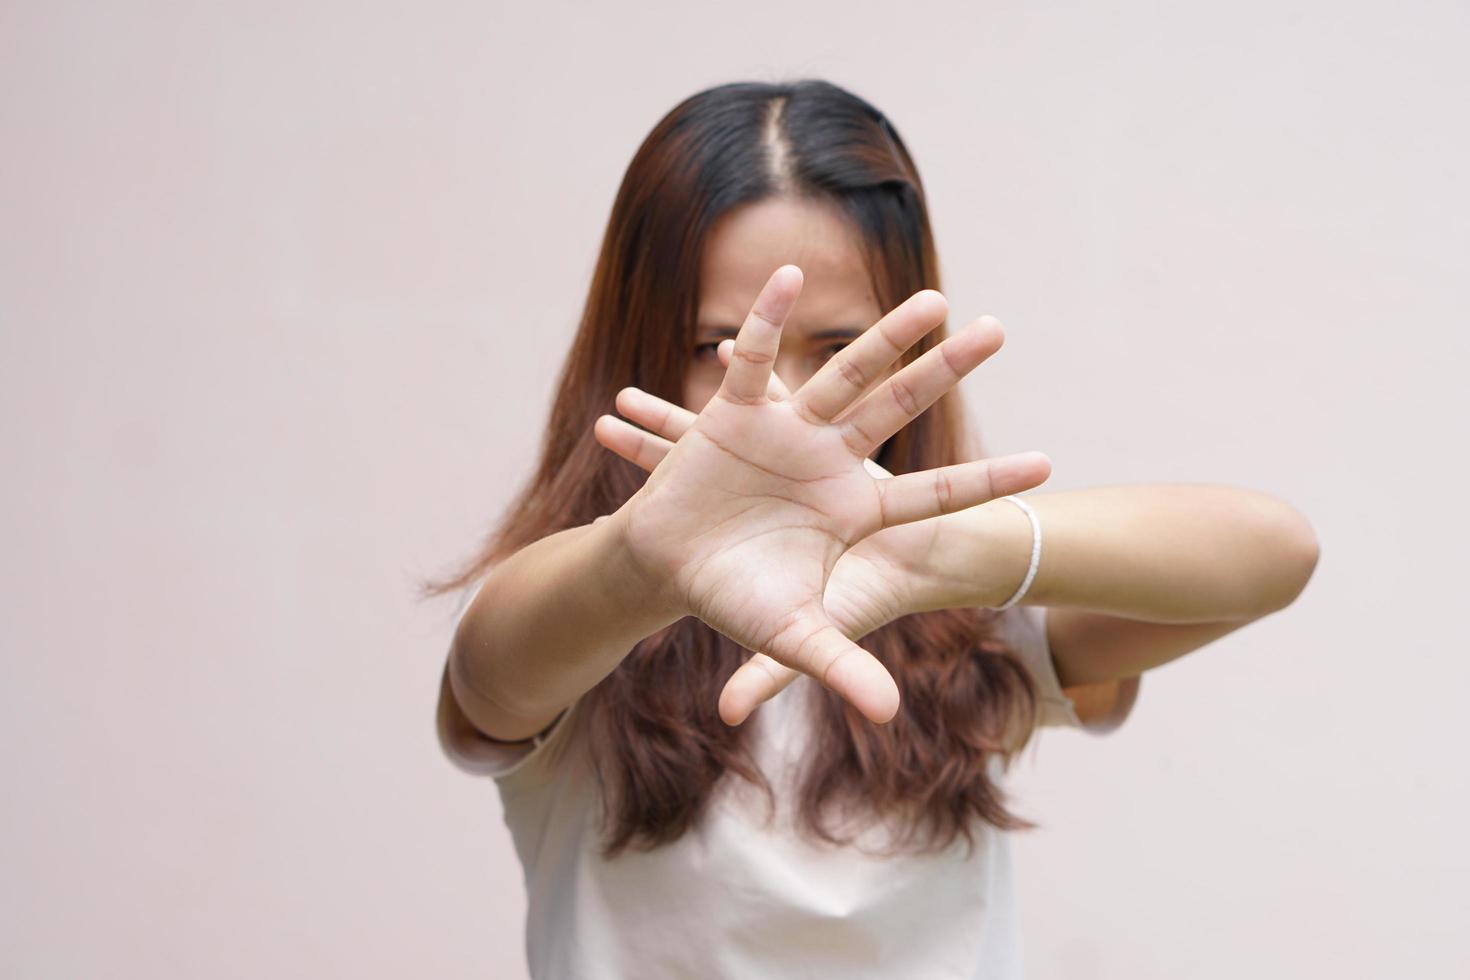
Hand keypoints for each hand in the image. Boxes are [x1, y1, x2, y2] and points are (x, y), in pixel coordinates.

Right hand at [595, 265, 1049, 724]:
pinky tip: (786, 278)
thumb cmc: (733, 596)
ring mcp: (787, 432)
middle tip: (999, 330)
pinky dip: (765, 323)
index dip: (984, 481)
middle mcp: (830, 461)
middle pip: (901, 409)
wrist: (668, 568)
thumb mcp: (790, 632)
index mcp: (855, 510)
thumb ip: (838, 665)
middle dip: (947, 372)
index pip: (933, 493)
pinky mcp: (734, 415)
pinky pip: (754, 363)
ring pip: (846, 375)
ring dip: (887, 338)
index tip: (1045, 466)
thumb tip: (887, 714)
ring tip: (935, 299)